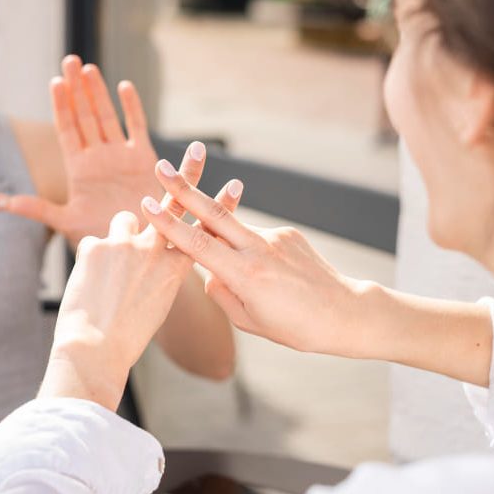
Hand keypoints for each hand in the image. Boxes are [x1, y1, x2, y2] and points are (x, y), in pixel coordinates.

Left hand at [5, 55, 164, 247]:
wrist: (136, 247)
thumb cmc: (101, 237)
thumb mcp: (66, 222)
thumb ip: (39, 210)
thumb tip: (6, 201)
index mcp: (78, 169)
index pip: (67, 130)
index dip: (61, 106)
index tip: (55, 82)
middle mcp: (98, 157)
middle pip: (85, 116)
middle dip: (77, 89)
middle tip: (70, 61)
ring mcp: (120, 156)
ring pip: (107, 117)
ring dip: (98, 93)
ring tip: (89, 68)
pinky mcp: (144, 159)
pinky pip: (137, 128)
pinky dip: (132, 108)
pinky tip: (124, 86)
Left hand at [37, 143, 240, 409]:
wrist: (96, 349)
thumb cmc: (126, 336)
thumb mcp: (156, 305)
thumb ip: (158, 276)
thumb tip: (149, 260)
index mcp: (176, 270)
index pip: (202, 230)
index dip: (218, 207)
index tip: (235, 185)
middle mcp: (156, 251)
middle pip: (173, 204)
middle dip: (185, 175)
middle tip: (196, 149)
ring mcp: (126, 244)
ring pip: (124, 222)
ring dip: (119, 238)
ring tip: (109, 271)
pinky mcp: (97, 244)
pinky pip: (92, 244)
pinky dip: (90, 261)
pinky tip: (88, 285)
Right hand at [141, 162, 366, 356]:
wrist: (346, 313)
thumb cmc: (296, 327)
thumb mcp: (249, 321)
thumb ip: (221, 293)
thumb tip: (209, 272)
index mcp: (244, 274)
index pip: (197, 244)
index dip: (169, 223)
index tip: (147, 203)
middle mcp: (258, 249)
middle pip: (212, 214)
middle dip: (184, 188)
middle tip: (161, 166)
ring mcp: (275, 237)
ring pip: (235, 230)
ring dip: (221, 236)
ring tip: (247, 273)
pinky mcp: (289, 233)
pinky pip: (258, 240)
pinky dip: (252, 253)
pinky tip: (273, 278)